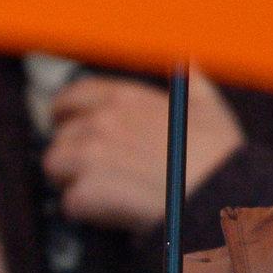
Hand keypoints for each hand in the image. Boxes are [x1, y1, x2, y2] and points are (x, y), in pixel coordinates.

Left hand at [40, 68, 243, 230]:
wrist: (218, 197)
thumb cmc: (217, 157)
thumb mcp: (207, 105)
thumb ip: (188, 79)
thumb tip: (184, 59)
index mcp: (125, 99)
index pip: (72, 97)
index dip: (65, 114)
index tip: (67, 126)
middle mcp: (102, 122)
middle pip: (60, 137)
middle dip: (72, 156)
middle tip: (94, 172)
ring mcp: (91, 156)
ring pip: (55, 167)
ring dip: (72, 181)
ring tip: (101, 193)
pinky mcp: (88, 191)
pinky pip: (70, 202)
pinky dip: (85, 212)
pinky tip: (109, 212)